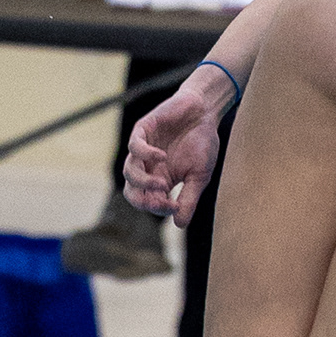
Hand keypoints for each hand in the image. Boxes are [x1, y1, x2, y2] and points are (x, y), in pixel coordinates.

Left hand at [124, 72, 229, 228]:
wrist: (205, 111)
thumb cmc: (203, 143)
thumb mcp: (199, 176)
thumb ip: (188, 199)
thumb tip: (179, 225)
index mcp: (160, 180)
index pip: (149, 202)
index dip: (158, 209)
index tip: (175, 207)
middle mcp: (147, 167)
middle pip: (131, 192)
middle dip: (143, 201)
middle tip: (159, 201)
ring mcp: (143, 149)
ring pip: (130, 172)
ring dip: (143, 182)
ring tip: (162, 183)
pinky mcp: (142, 130)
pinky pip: (134, 147)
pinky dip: (146, 154)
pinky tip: (162, 156)